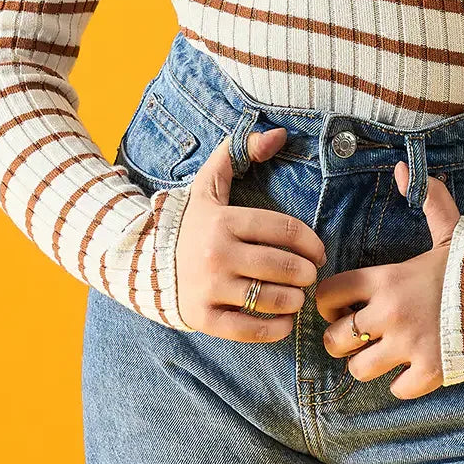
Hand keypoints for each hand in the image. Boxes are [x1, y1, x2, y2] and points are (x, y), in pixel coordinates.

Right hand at [174, 126, 327, 339]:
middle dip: (306, 272)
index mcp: (224, 220)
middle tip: (310, 275)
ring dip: (294, 299)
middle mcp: (217, 254)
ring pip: (269, 298)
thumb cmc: (191, 222)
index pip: (283, 229)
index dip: (310, 242)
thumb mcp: (210, 182)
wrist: (144, 260)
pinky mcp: (203, 318)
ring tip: (297, 296)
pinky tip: (284, 322)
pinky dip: (274, 329)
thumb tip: (278, 134)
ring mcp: (209, 287)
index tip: (319, 252)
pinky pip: (248, 329)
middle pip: (282, 265)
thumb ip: (241, 151)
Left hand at [316, 160, 459, 399]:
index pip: (330, 293)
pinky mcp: (430, 371)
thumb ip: (426, 199)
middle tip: (358, 335)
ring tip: (383, 354)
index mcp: (387, 279)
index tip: (341, 305)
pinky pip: (396, 390)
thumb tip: (402, 167)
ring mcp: (409, 345)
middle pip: (335, 339)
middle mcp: (391, 313)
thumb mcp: (450, 228)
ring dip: (368, 364)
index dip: (329, 302)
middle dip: (341, 339)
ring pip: (358, 369)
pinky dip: (402, 384)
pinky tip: (413, 369)